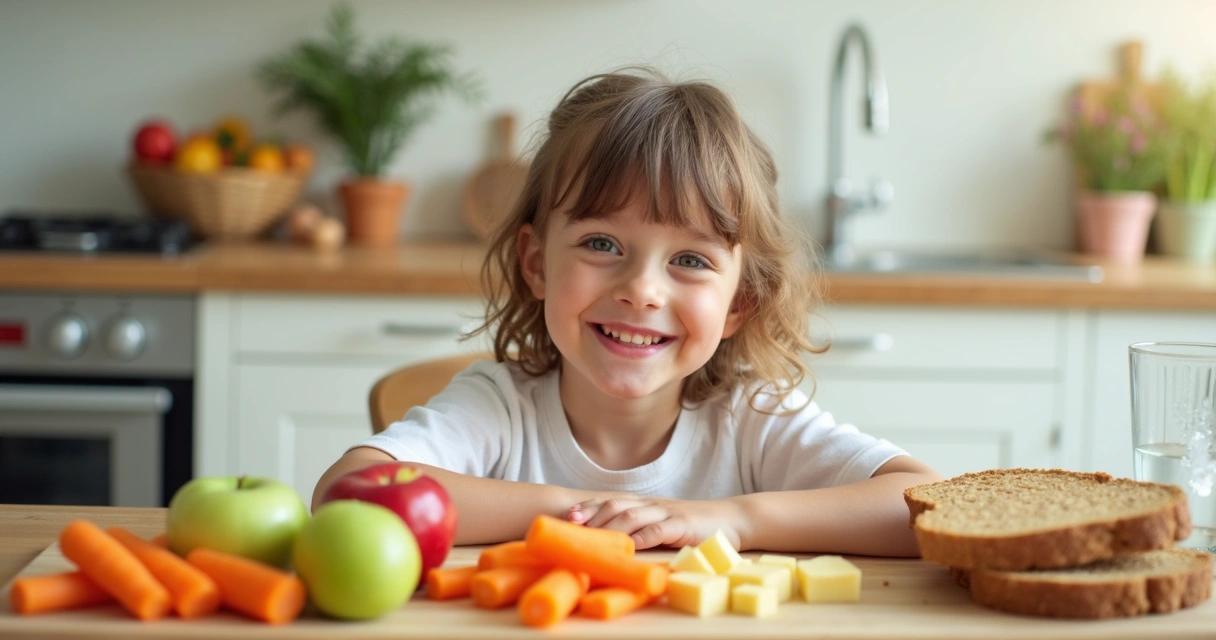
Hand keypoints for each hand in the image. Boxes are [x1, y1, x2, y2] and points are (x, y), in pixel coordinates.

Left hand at [568, 496, 747, 550]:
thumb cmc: (694, 526)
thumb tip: (615, 543)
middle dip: (591, 514)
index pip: (611, 501)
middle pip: (616, 505)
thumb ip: (642, 528)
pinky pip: (659, 529)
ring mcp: (667, 513)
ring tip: (592, 536)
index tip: (569, 516)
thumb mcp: (664, 523)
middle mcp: (653, 505)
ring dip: (610, 525)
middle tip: (571, 524)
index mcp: (646, 504)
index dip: (589, 507)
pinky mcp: (682, 525)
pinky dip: (642, 536)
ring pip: (633, 515)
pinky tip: (630, 544)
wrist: (731, 518)